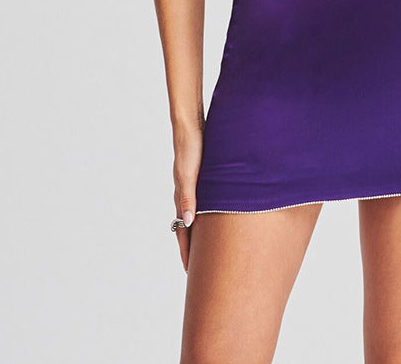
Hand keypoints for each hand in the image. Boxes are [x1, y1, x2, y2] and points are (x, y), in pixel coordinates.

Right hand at [171, 128, 202, 271]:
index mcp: (182, 198)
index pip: (183, 232)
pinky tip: (217, 219)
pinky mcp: (202, 179)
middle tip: (201, 269)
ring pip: (197, 218)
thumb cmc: (190, 149)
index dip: (187, 252)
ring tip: (210, 250)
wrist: (190, 127)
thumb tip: (189, 222)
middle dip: (194, 249)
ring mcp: (194, 188)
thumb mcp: (189, 175)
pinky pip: (204, 205)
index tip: (190, 272)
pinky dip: (207, 218)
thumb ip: (188, 198)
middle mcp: (187, 196)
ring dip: (201, 235)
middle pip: (189, 229)